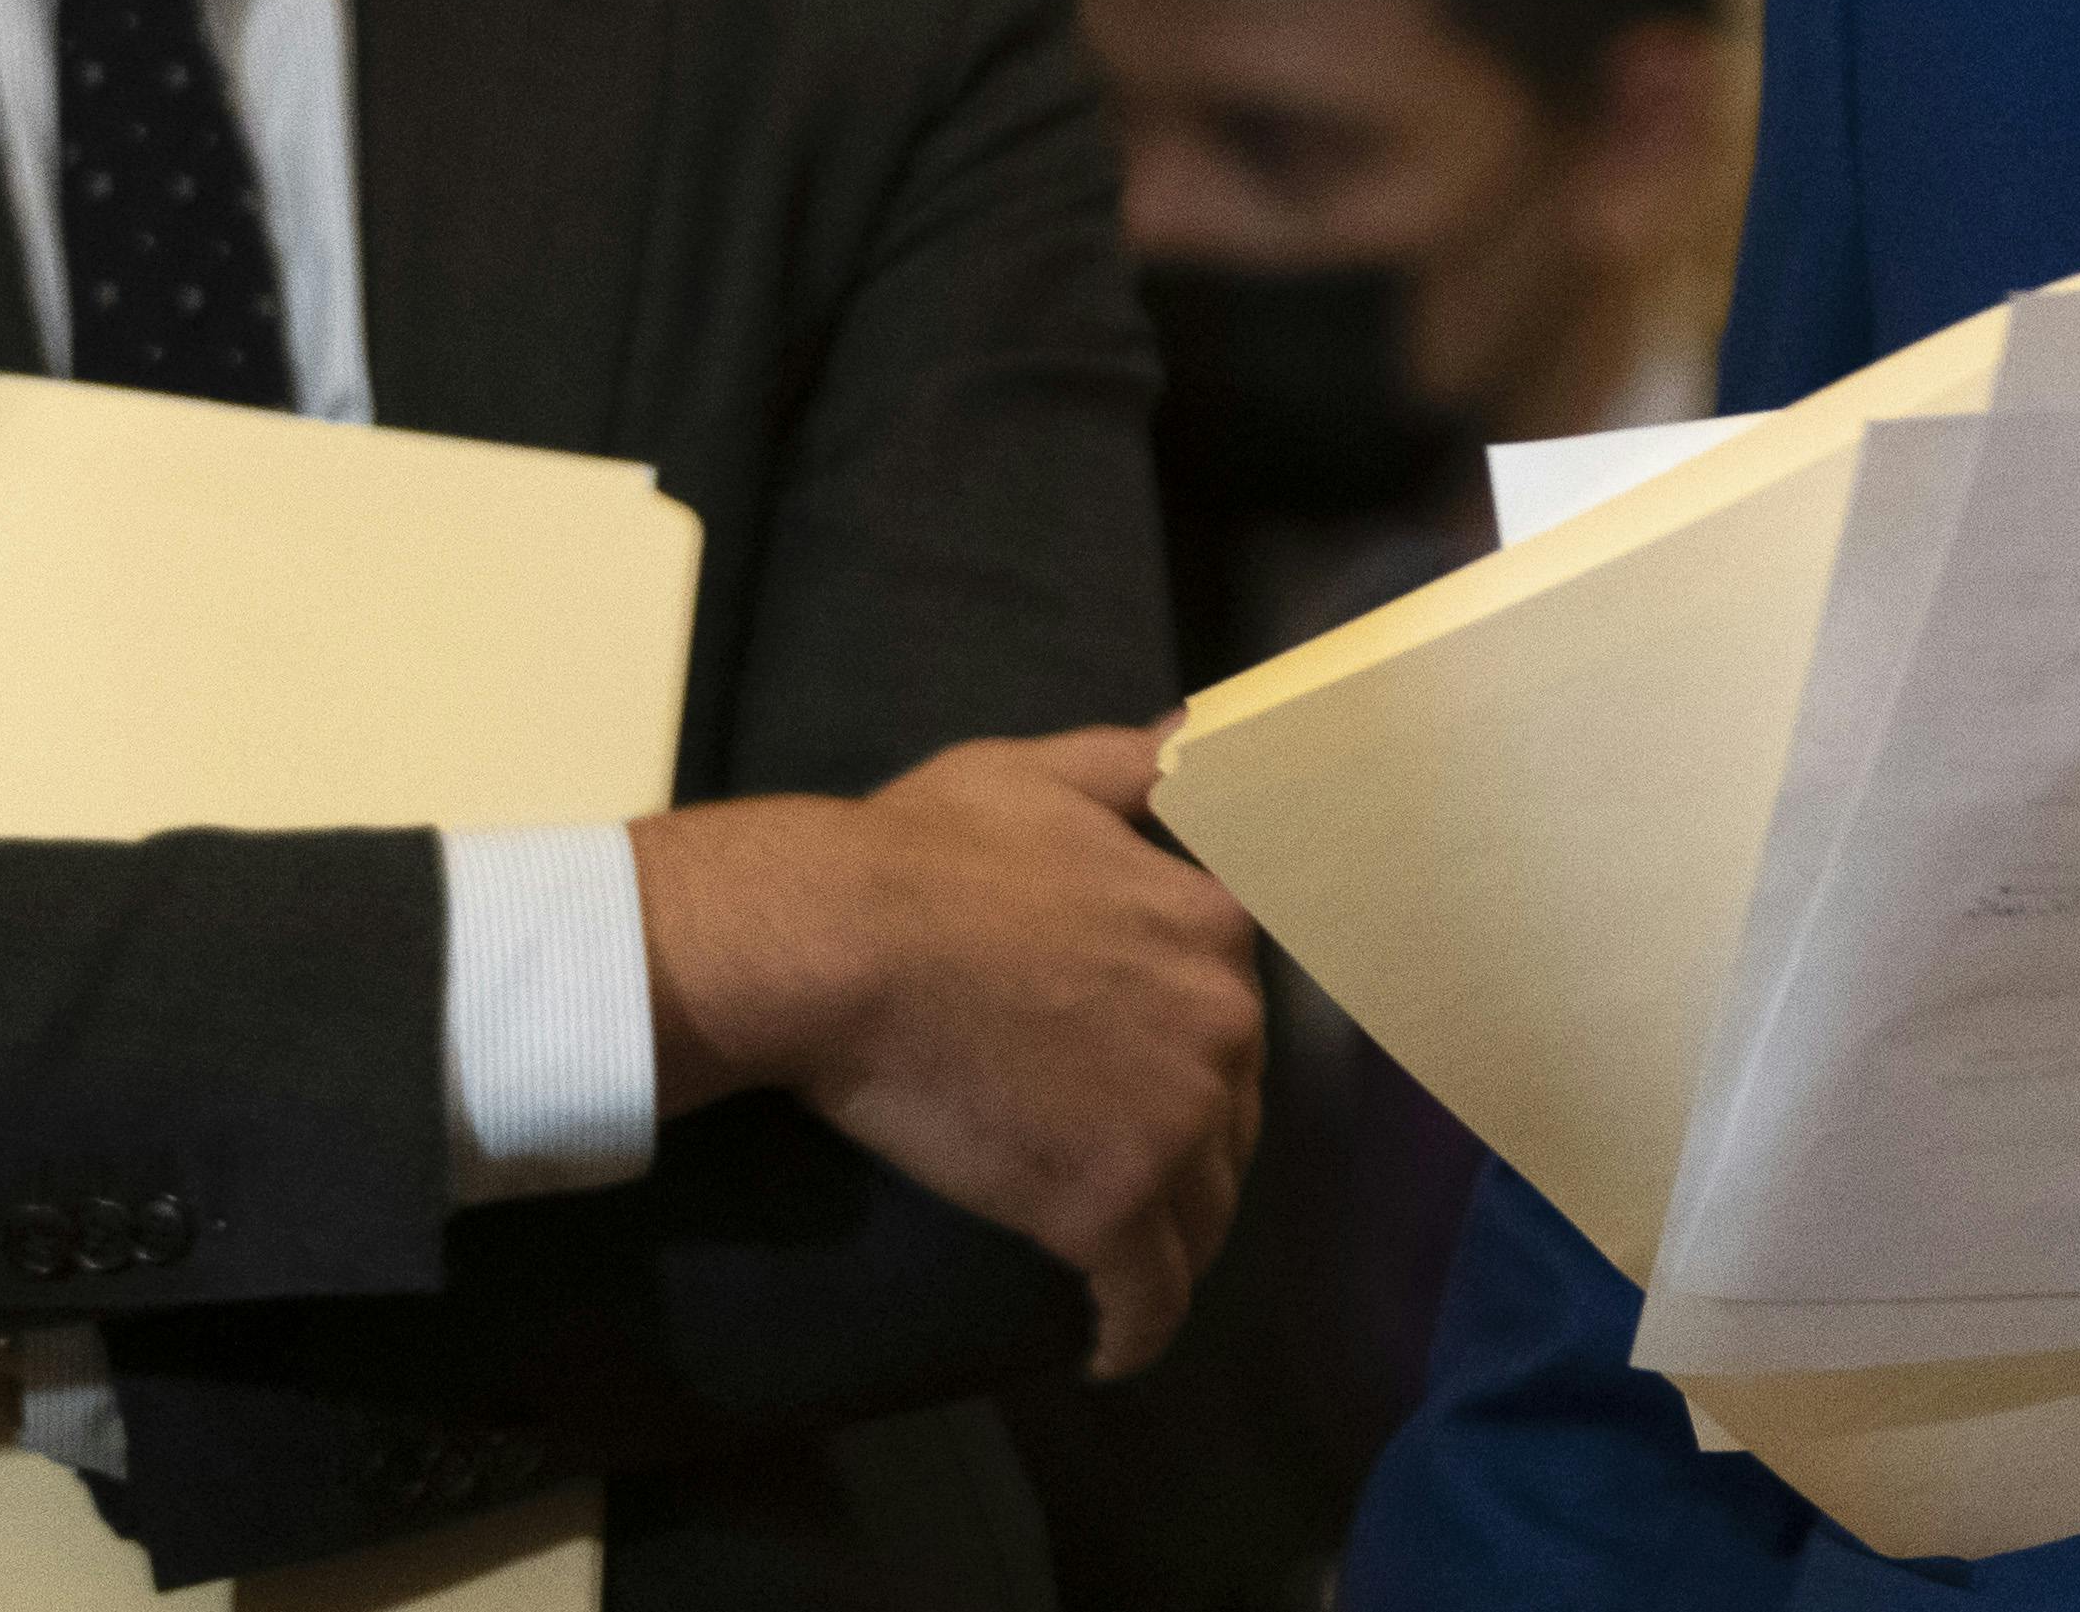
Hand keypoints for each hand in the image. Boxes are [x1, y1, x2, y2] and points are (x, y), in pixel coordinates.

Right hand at [633, 727, 1263, 1379]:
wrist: (842, 941)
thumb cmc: (926, 851)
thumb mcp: (1046, 772)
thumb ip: (1140, 762)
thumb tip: (1204, 731)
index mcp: (1214, 927)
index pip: (1237, 1020)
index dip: (1198, 1062)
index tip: (1153, 1090)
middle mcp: (1223, 1025)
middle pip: (1234, 1121)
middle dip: (1193, 1157)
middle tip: (1129, 1184)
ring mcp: (1174, 1120)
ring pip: (1205, 1212)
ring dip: (1174, 1244)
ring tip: (1128, 1268)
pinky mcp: (1113, 1206)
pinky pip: (1152, 1293)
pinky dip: (1138, 1327)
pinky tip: (1113, 1349)